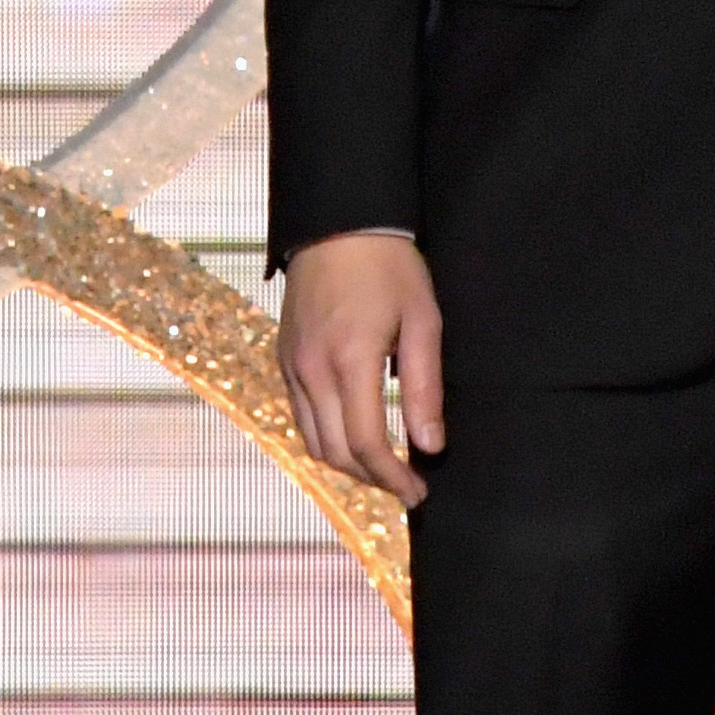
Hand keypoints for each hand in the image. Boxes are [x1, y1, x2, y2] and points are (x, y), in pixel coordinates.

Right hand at [280, 230, 444, 506]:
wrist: (336, 223)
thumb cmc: (389, 267)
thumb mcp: (422, 320)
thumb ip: (424, 387)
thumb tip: (429, 446)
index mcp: (350, 360)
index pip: (366, 443)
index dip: (393, 478)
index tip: (419, 491)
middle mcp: (312, 369)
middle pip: (335, 453)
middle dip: (372, 479)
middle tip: (406, 485)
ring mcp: (292, 365)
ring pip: (311, 441)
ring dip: (347, 464)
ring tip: (383, 467)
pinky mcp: (285, 358)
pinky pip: (300, 416)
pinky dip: (326, 438)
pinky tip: (353, 434)